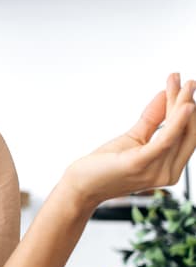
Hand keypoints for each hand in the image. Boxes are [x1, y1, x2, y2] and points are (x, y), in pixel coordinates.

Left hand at [63, 73, 195, 208]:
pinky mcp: (141, 164)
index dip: (188, 111)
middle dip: (188, 104)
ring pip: (177, 132)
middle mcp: (168, 173)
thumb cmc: (106, 165)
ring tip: (184, 83)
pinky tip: (185, 105)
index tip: (187, 87)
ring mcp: (156, 171)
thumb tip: (165, 95)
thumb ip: (152, 120)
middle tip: (189, 81)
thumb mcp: (134, 138)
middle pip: (186, 133)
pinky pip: (165, 139)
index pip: (186, 136)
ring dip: (181, 105)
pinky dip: (176, 121)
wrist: (81, 186)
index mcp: (169, 169)